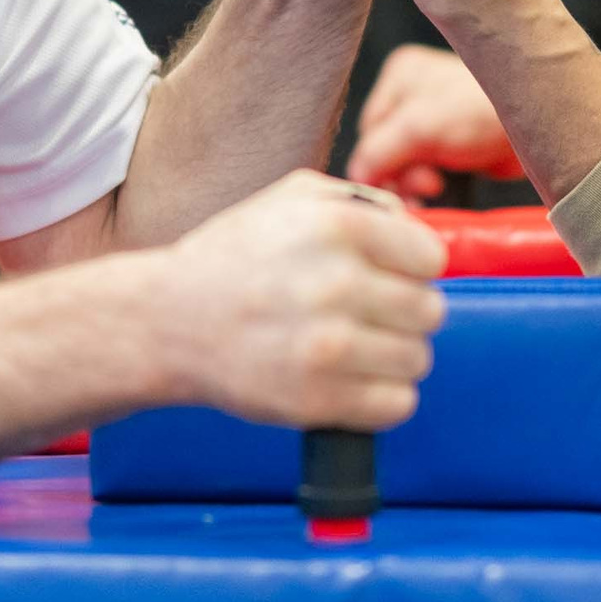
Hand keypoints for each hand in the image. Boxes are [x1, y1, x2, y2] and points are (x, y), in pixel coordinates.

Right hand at [164, 170, 446, 430]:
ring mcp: (326, 347)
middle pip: (430, 311)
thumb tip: (419, 230)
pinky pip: (397, 404)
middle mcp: (335, 283)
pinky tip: (349, 379)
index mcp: (336, 226)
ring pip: (417, 360)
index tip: (386, 276)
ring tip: (352, 347)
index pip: (431, 258)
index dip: (412, 267)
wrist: (168, 321)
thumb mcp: (293, 197)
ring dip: (393, 357)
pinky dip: (381, 397)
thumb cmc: (234, 257)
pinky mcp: (316, 400)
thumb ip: (364, 201)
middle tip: (366, 315)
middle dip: (404, 314)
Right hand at [347, 45, 523, 196]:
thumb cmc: (481, 112)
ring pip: (405, 162)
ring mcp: (436, 117)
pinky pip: (426, 167)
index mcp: (400, 75)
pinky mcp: (455, 141)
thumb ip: (378, 152)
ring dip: (413, 183)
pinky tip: (441, 188)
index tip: (400, 186)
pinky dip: (428, 183)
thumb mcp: (419, 127)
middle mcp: (413, 92)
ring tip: (435, 187)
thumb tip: (356, 180)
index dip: (378, 162)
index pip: (368, 129)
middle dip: (399, 174)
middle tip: (426, 187)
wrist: (541, 127)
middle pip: (385, 148)